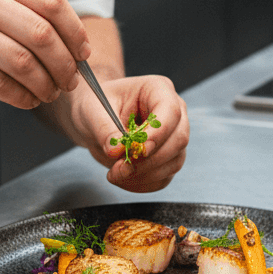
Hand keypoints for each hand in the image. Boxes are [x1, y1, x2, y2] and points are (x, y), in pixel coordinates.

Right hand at [0, 0, 90, 107]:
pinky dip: (21, 96)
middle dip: (65, 63)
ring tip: (49, 92)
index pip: (51, 1)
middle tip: (71, 78)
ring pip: (25, 62)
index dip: (75, 30)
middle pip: (43, 34)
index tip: (82, 49)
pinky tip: (25, 98)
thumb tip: (65, 31)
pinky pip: (0, 84)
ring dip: (45, 84)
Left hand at [70, 74, 188, 191]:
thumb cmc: (97, 105)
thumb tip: (116, 151)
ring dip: (145, 175)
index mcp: (158, 90)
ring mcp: (174, 136)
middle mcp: (174, 112)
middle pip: (179, 139)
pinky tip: (123, 180)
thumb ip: (105, 130)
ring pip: (175, 161)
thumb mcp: (93, 112)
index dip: (157, 134)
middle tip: (120, 168)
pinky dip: (144, 184)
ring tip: (116, 174)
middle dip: (150, 160)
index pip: (170, 112)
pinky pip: (165, 177)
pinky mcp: (168, 158)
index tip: (137, 150)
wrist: (95, 118)